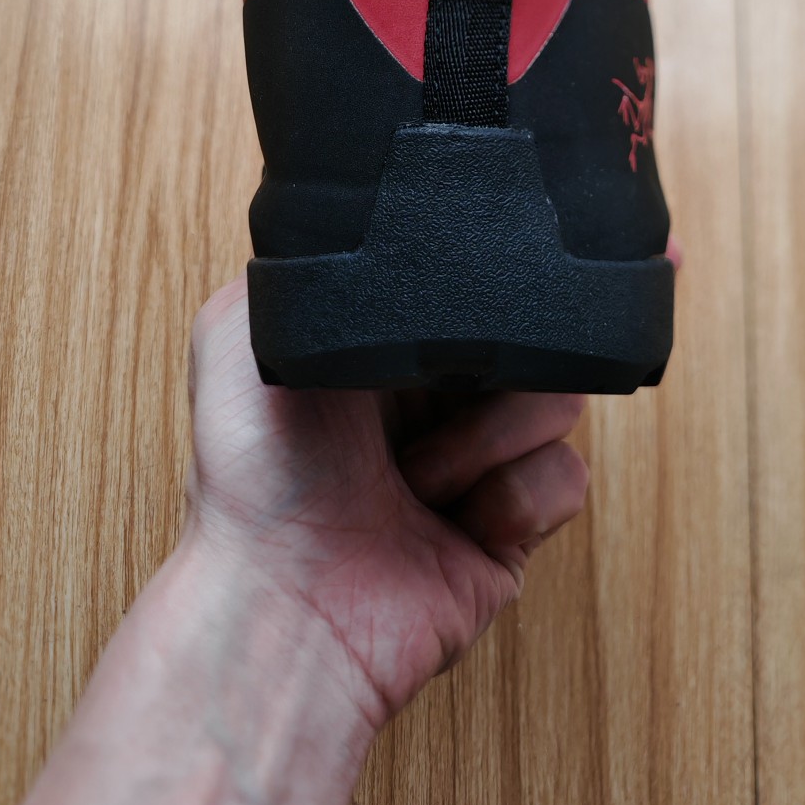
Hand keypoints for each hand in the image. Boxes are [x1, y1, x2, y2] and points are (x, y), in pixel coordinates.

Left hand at [183, 277, 590, 733]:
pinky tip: (453, 515)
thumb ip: (303, 255)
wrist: (281, 599)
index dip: (496, 274)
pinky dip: (512, 496)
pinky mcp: (512, 529)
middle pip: (529, 336)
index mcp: (381, 348)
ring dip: (486, 435)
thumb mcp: (240, 327)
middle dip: (501, 355)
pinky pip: (565, 478)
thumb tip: (356, 205)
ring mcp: (479, 463)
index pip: (468, 286)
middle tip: (445, 382)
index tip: (520, 259)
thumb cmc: (249, 474)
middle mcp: (432, 400)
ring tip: (416, 473)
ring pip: (557, 401)